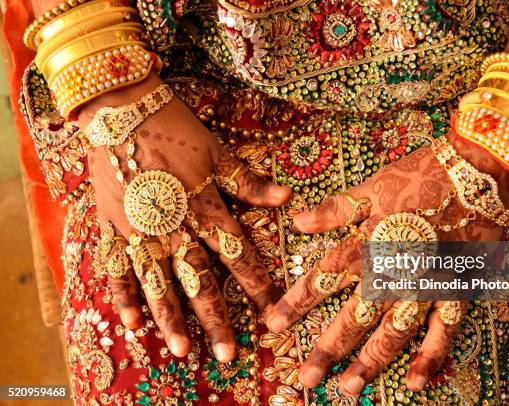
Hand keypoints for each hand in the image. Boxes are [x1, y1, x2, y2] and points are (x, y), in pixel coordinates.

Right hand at [80, 75, 291, 359]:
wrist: (120, 109)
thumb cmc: (174, 127)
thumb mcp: (217, 150)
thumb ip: (248, 181)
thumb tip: (286, 199)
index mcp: (203, 205)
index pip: (236, 253)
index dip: (255, 284)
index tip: (269, 312)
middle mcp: (173, 225)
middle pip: (198, 279)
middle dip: (215, 317)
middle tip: (228, 353)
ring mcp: (139, 229)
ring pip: (158, 282)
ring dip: (172, 318)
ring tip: (183, 349)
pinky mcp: (113, 226)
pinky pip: (118, 267)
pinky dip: (124, 295)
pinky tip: (132, 324)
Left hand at [264, 139, 508, 395]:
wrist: (478, 173)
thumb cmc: (421, 175)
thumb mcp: (372, 186)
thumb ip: (336, 210)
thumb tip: (297, 222)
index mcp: (367, 244)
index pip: (323, 279)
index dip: (296, 303)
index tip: (273, 326)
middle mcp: (393, 271)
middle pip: (354, 317)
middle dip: (328, 348)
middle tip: (306, 378)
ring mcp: (425, 285)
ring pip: (393, 332)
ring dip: (370, 362)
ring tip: (348, 389)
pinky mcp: (456, 290)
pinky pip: (444, 330)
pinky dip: (431, 357)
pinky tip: (414, 383)